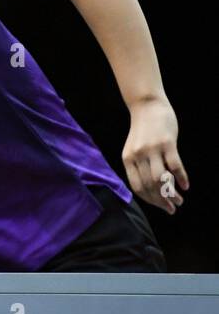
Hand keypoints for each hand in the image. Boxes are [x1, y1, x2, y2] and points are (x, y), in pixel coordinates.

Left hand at [122, 99, 186, 214]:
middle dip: (162, 201)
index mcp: (128, 159)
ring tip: (179, 200)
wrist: (147, 105)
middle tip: (173, 208)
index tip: (162, 207)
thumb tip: (154, 189)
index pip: (137, 187)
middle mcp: (138, 156)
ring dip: (171, 193)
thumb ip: (140, 166)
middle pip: (149, 186)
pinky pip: (175, 166)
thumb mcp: (135, 149)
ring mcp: (152, 149)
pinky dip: (181, 178)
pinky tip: (186, 186)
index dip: (151, 200)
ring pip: (161, 179)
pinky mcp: (167, 143)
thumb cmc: (143, 130)